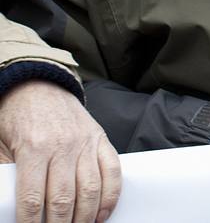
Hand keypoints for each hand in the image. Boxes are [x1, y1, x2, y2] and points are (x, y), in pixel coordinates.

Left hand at [0, 79, 120, 222]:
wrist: (39, 86)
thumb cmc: (15, 117)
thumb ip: (3, 172)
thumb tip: (6, 202)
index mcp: (33, 148)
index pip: (33, 198)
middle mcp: (63, 146)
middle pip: (64, 198)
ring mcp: (85, 143)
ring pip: (91, 188)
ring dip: (85, 216)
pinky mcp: (100, 139)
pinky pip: (112, 171)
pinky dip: (110, 196)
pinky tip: (102, 213)